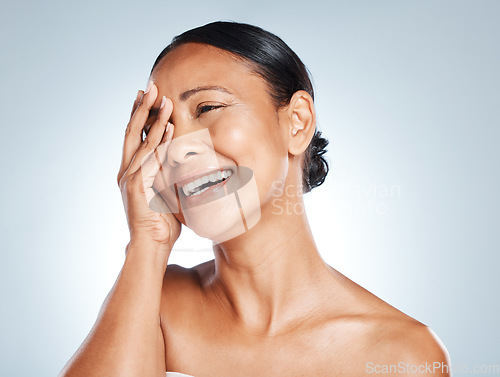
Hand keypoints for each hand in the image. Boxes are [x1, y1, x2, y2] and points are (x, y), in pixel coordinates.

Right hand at [117, 82, 180, 250]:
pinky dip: (159, 141)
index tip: (145, 96)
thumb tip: (184, 164)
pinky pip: (150, 159)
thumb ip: (169, 176)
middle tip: (151, 87)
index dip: (139, 115)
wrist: (151, 245)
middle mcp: (127, 171)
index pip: (134, 137)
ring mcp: (130, 177)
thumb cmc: (162, 222)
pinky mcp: (136, 186)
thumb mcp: (165, 193)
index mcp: (132, 171)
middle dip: (141, 108)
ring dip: (153, 118)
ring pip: (141, 141)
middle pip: (132, 131)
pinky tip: (167, 127)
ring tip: (163, 98)